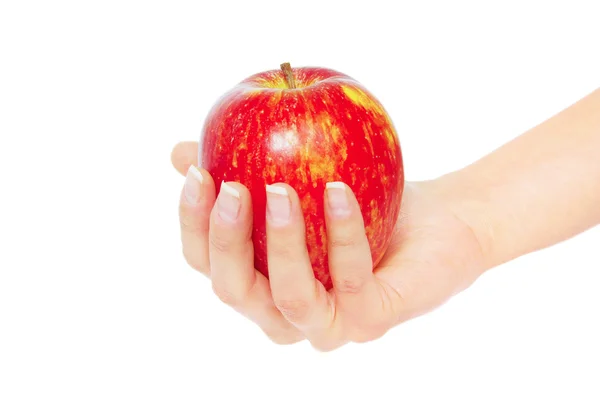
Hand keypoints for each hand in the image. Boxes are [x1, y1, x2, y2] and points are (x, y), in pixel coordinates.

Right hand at [171, 141, 487, 350]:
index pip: (208, 265)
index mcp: (261, 283)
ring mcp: (331, 323)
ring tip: (280, 190)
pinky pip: (351, 281)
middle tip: (232, 186)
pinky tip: (338, 191)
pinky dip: (342, 235)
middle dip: (225, 240)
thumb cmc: (362, 199)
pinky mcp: (373, 319)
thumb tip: (178, 152)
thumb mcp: (296, 174)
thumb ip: (241, 169)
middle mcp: (287, 313)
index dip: (193, 224)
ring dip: (280, 243)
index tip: (198, 172)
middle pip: (234, 291)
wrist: (442, 219)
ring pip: (289, 298)